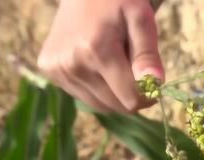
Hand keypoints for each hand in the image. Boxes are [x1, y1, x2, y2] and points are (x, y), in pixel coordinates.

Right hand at [37, 0, 163, 112]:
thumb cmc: (118, 1)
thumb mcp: (141, 19)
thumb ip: (147, 55)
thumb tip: (154, 84)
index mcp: (96, 51)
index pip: (131, 99)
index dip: (148, 95)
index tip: (153, 81)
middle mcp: (72, 64)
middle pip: (116, 106)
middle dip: (132, 94)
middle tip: (134, 68)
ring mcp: (57, 69)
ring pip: (100, 105)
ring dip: (114, 92)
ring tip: (114, 62)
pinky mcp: (48, 70)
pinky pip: (83, 96)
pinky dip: (96, 88)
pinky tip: (96, 63)